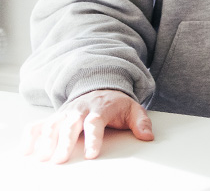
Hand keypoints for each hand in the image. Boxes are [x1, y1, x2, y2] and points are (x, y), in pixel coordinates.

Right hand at [20, 89, 153, 162]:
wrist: (100, 87)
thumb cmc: (116, 103)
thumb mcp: (133, 109)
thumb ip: (141, 122)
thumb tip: (148, 136)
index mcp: (100, 109)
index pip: (95, 124)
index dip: (93, 139)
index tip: (92, 154)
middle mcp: (80, 111)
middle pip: (70, 126)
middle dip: (64, 142)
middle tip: (60, 159)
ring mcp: (65, 113)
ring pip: (53, 125)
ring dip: (46, 141)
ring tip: (42, 157)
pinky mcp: (55, 117)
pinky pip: (39, 124)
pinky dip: (30, 136)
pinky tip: (26, 150)